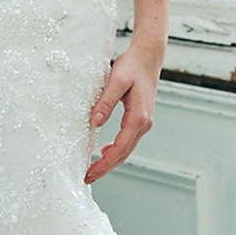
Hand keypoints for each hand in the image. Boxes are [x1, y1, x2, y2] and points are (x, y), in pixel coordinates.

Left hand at [84, 42, 159, 183]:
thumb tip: (95, 122)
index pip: (120, 148)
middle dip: (105, 168)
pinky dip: (116, 150)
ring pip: (126, 149)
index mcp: (138, 117)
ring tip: (93, 170)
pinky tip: (104, 151)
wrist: (148, 56)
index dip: (104, 164)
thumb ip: (106, 102)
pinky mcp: (140, 119)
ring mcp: (144, 122)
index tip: (89, 173)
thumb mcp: (116, 80)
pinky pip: (128, 140)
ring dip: (110, 161)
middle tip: (87, 178)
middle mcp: (144, 123)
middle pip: (123, 153)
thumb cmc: (132, 66)